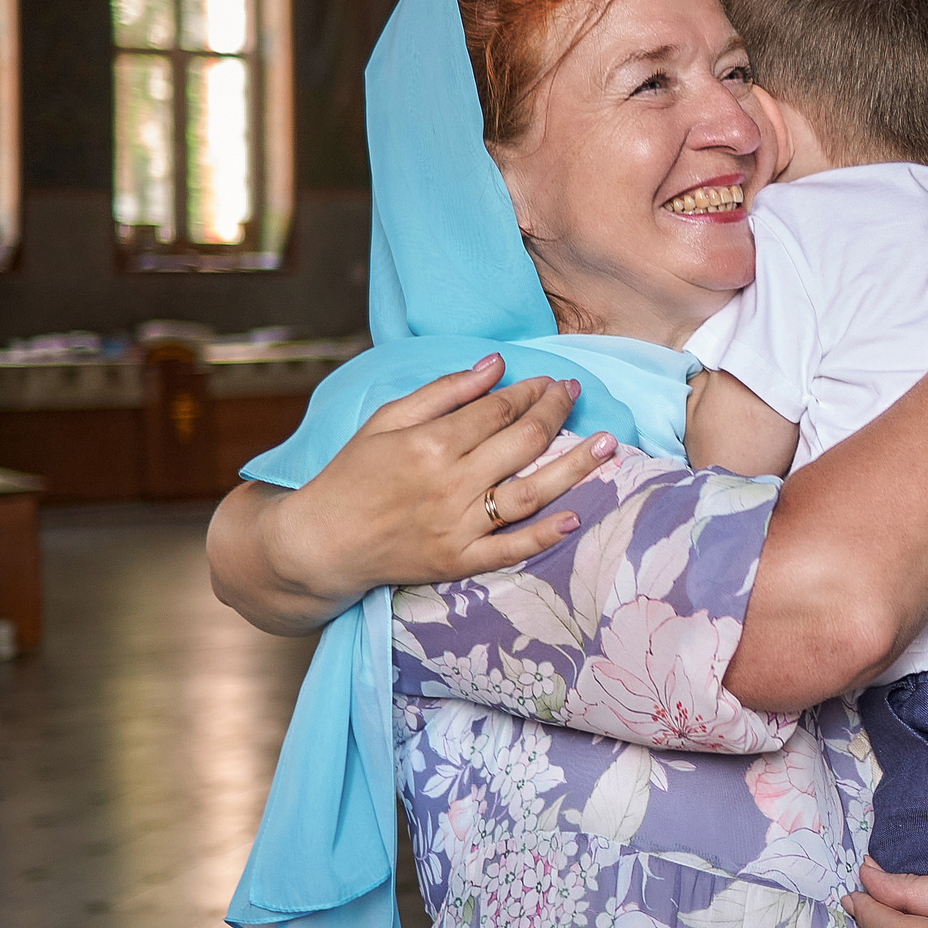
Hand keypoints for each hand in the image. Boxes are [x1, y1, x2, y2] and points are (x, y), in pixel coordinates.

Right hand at [269, 356, 617, 601]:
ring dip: (574, 468)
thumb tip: (496, 365)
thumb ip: (443, 391)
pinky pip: (509, 551)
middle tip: (578, 396)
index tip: (552, 380)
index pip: (498, 411)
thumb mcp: (387, 420)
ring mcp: (456, 526)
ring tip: (608, 445)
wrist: (319, 543)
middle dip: (557, 414)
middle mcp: (448, 484)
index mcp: (430, 444)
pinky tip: (576, 516)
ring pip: (529, 494)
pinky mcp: (457, 563)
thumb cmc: (351, 474)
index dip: (531, 391)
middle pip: (522, 444)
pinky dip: (544, 536)